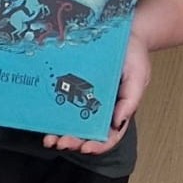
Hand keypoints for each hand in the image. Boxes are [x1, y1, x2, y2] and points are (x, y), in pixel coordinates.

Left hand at [43, 30, 147, 154]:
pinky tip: (43, 120)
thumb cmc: (134, 57)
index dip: (98, 146)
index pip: (109, 136)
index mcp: (117, 111)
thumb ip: (130, 100)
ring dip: (60, 135)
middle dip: (73, 142)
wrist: (124, 33)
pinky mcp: (72, 88)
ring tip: (49, 140)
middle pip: (87, 133)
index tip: (86, 148)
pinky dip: (52, 116)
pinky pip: (61, 105)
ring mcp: (84, 99)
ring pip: (71, 124)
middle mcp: (99, 109)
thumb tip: (117, 122)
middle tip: (60, 143)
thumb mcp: (138, 77)